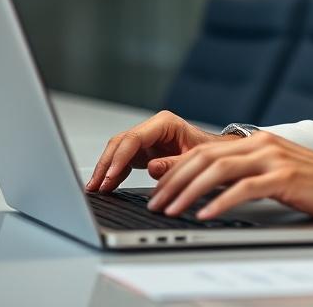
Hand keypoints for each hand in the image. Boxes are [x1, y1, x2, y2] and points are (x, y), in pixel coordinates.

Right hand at [86, 110, 238, 192]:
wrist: (217, 154)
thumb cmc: (210, 152)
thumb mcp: (196, 158)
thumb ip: (175, 163)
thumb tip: (153, 168)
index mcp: (165, 123)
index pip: (134, 138)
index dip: (119, 157)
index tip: (110, 176)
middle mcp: (152, 128)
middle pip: (120, 143)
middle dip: (106, 164)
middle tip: (96, 186)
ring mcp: (146, 139)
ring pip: (117, 151)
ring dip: (105, 170)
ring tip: (94, 189)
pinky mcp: (143, 152)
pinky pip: (123, 161)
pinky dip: (113, 174)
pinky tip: (105, 187)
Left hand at [145, 131, 312, 219]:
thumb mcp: (271, 172)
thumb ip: (240, 173)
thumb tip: (205, 183)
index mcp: (255, 141)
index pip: (205, 151)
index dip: (176, 170)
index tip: (157, 189)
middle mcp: (261, 144)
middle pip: (205, 157)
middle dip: (174, 181)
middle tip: (155, 202)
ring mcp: (272, 158)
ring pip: (219, 170)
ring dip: (189, 191)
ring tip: (172, 209)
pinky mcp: (284, 177)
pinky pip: (244, 188)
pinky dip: (220, 202)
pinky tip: (205, 214)